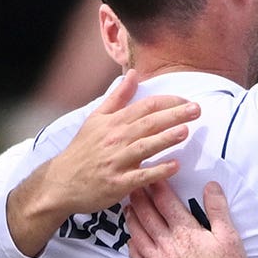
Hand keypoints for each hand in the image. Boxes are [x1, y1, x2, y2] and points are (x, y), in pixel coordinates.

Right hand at [8, 72, 197, 251]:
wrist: (60, 182)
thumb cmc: (82, 150)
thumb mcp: (96, 119)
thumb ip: (118, 97)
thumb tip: (133, 74)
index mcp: (114, 122)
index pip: (145, 106)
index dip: (168, 102)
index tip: (187, 101)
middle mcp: (116, 139)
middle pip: (149, 123)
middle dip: (174, 115)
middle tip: (197, 110)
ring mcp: (116, 162)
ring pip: (145, 147)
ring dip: (166, 138)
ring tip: (186, 131)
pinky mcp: (117, 184)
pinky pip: (141, 176)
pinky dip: (158, 171)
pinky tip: (175, 166)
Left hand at [124, 177, 247, 257]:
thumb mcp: (229, 236)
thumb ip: (218, 209)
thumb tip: (211, 186)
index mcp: (184, 231)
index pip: (164, 202)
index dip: (155, 185)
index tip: (150, 174)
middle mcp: (167, 244)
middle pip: (147, 216)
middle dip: (139, 199)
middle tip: (132, 187)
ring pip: (139, 236)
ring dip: (132, 221)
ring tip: (128, 210)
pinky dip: (133, 250)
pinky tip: (131, 244)